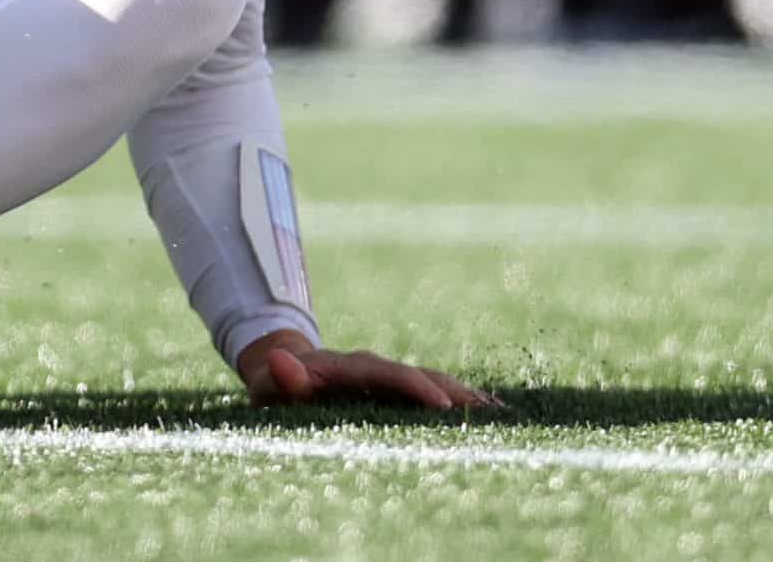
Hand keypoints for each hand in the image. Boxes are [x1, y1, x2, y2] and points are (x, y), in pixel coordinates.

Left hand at [237, 329, 496, 412]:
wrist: (284, 367)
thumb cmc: (277, 384)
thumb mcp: (271, 383)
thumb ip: (281, 377)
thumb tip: (278, 359)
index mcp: (350, 367)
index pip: (389, 374)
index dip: (415, 387)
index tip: (442, 405)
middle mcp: (377, 368)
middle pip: (422, 375)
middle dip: (455, 392)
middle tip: (489, 412)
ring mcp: (390, 376)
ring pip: (434, 382)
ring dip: (465, 397)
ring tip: (501, 413)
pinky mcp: (397, 388)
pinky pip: (433, 392)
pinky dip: (459, 402)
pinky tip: (490, 414)